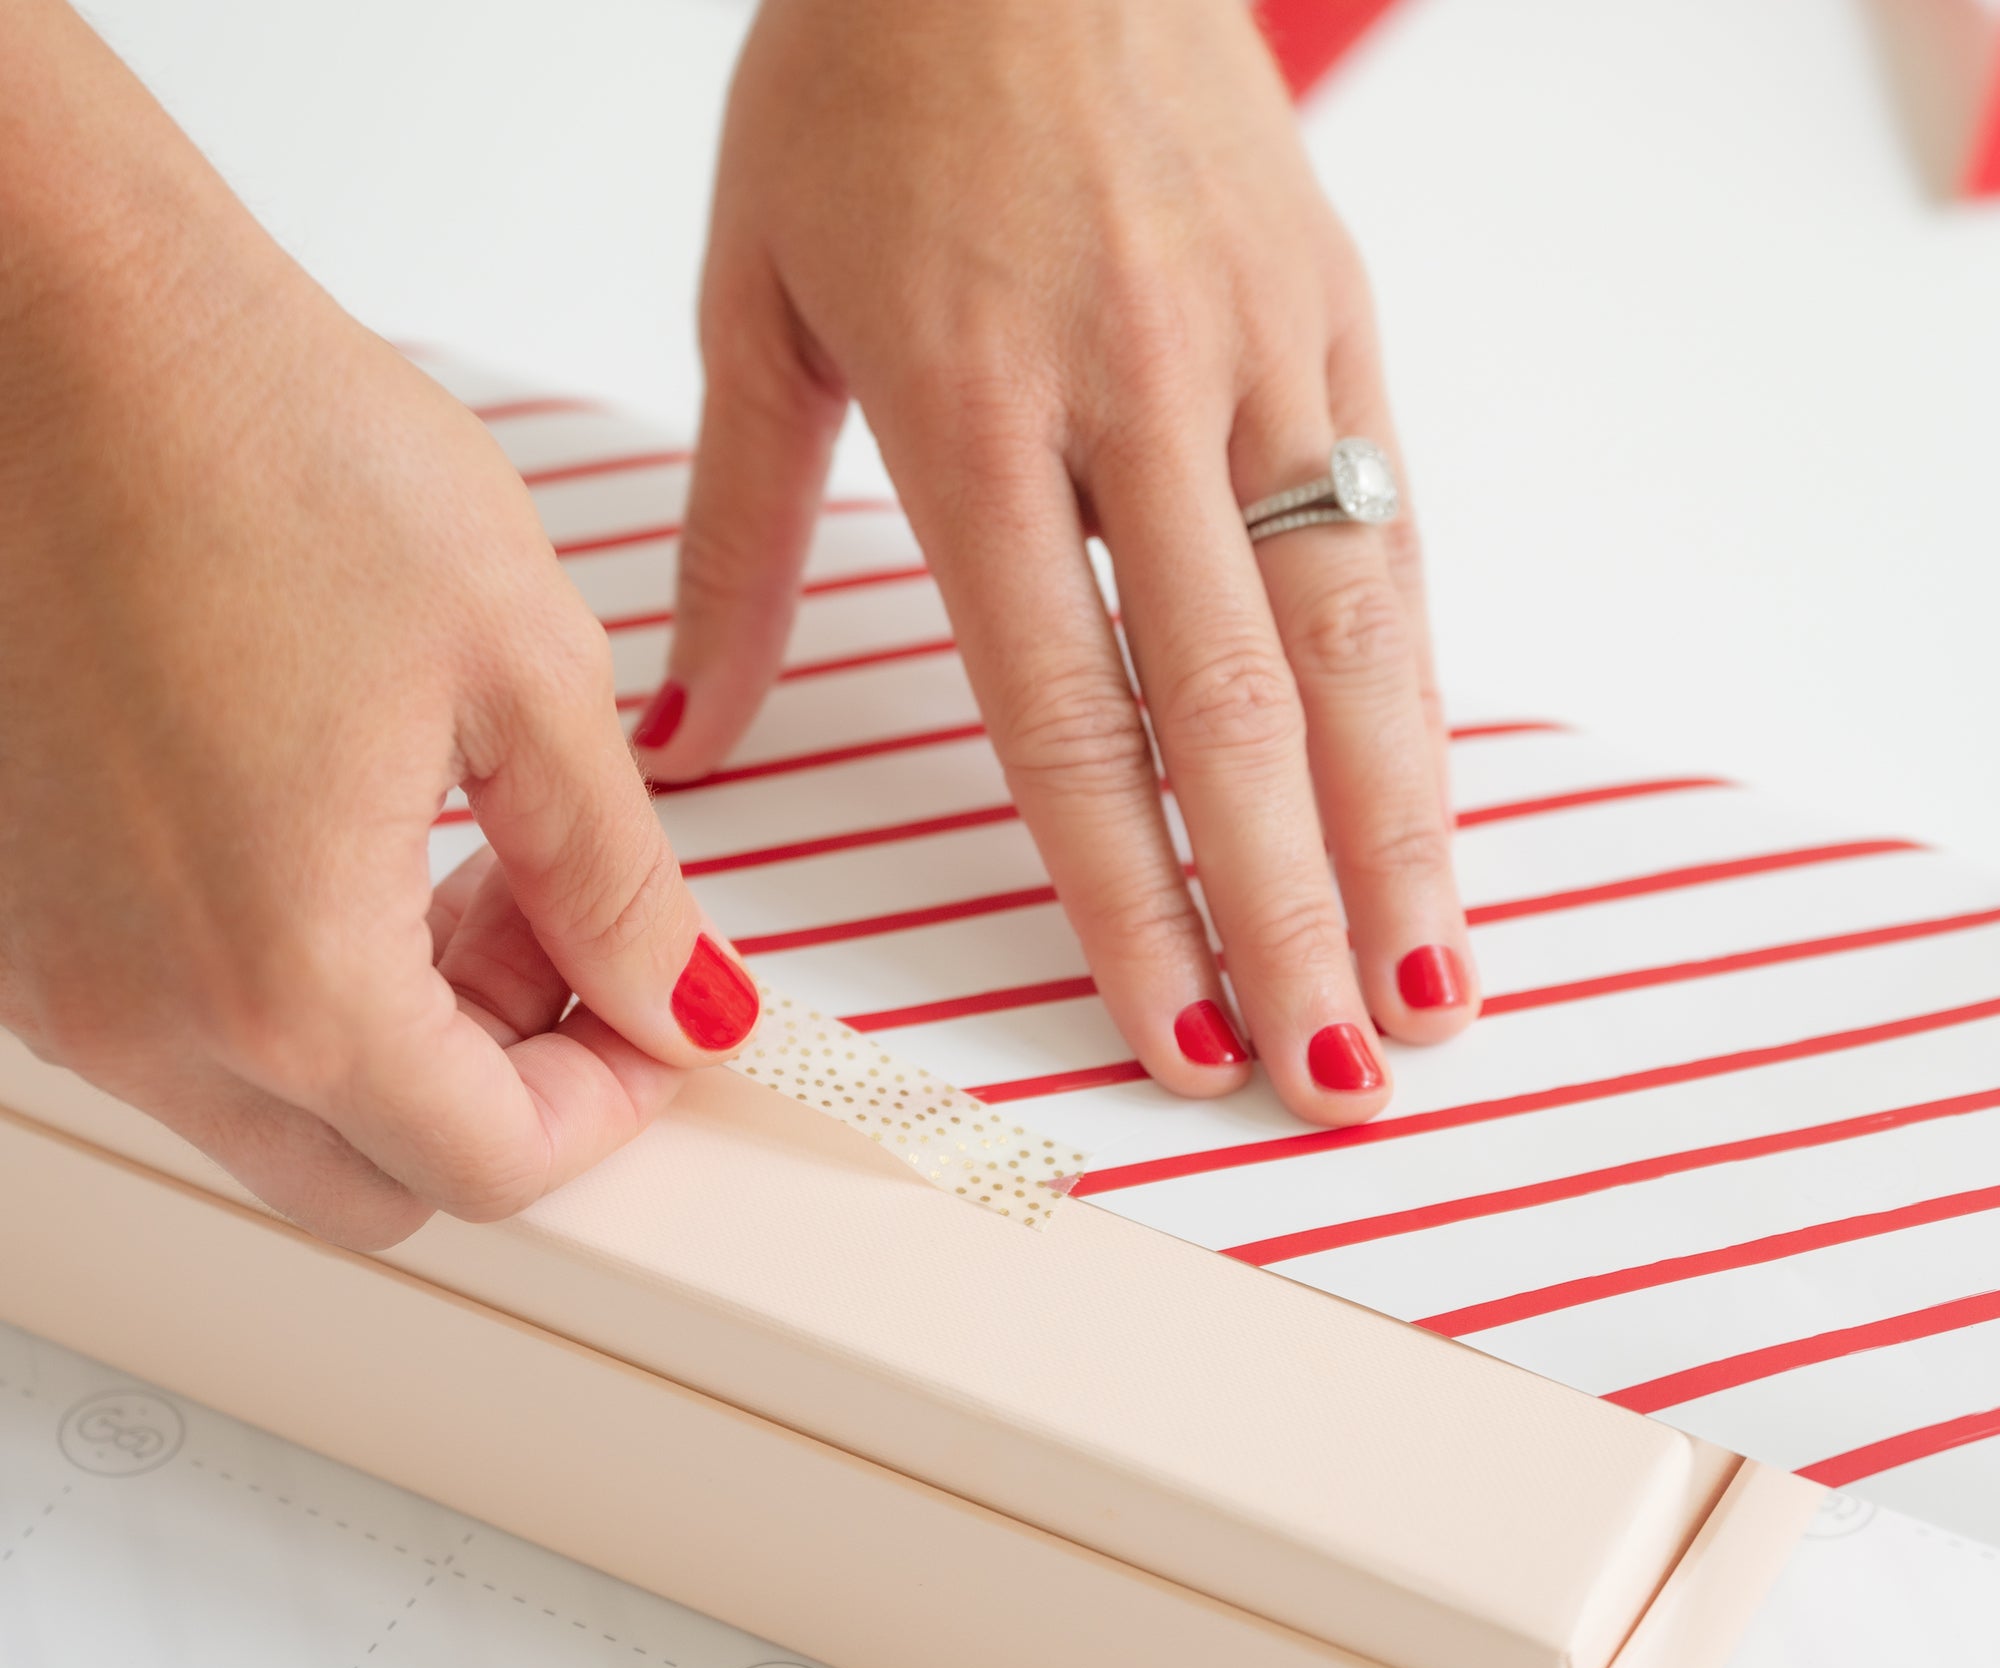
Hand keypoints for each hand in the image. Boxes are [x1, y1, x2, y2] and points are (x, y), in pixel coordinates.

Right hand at [0, 3, 756, 1249]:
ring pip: (275, 1113)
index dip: (610, 1106)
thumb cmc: (258, 445)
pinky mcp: (10, 912)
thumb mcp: (523, 675)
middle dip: (506, 1094)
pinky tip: (341, 840)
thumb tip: (679, 1003)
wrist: (43, 314)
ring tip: (464, 861)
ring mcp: (49, 972)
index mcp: (284, 977)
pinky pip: (181, 1026)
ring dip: (404, 1043)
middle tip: (569, 945)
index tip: (660, 1018)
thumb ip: (617, 885)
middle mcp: (135, 1013)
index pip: (491, 1165)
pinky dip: (288, 991)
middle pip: (379, 1177)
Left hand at [642, 0, 1477, 1126]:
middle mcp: (1138, 392)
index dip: (1130, 893)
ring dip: (1399, 839)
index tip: (1178, 1036)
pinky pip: (1395, 538)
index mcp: (970, 406)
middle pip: (1233, 707)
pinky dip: (1420, 699)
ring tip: (1431, 1000)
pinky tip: (1438, 824)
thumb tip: (691, 743)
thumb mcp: (756, 301)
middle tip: (1335, 1081)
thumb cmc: (868, 83)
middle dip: (1293, 916)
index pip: (1066, 709)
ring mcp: (1263, 354)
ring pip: (1354, 638)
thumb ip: (734, 543)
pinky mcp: (1343, 320)